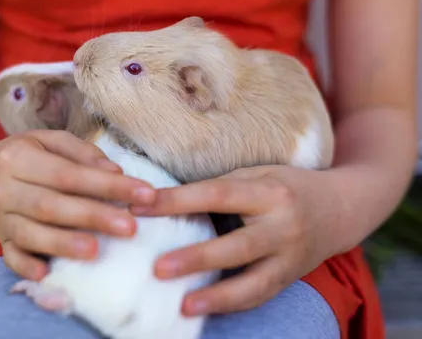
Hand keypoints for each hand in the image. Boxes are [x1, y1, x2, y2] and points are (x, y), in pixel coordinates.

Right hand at [0, 129, 155, 280]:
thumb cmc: (31, 155)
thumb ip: (83, 153)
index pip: (68, 174)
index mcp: (18, 157)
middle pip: (51, 205)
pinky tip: (46, 274)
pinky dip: (26, 267)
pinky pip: (9, 256)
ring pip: (30, 233)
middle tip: (129, 227)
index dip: (107, 186)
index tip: (144, 194)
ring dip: (63, 244)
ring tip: (95, 251)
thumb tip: (114, 171)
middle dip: (93, 216)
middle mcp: (4, 188)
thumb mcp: (52, 141)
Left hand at [129, 165, 345, 315]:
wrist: (341, 208)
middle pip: (238, 244)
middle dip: (197, 258)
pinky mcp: (291, 277)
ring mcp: (290, 256)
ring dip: (218, 296)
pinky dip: (232, 304)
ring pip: (254, 281)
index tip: (141, 206)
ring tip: (183, 305)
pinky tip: (204, 309)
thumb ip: (221, 188)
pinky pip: (260, 295)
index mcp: (269, 191)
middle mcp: (283, 225)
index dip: (178, 201)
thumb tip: (167, 199)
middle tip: (158, 268)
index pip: (217, 194)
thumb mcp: (258, 174)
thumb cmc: (286, 186)